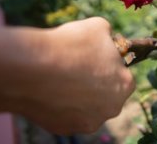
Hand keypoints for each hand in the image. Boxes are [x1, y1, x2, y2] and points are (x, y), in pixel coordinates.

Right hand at [0, 17, 134, 133]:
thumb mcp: (99, 27)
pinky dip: (62, 106)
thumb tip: (107, 38)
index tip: (96, 59)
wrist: (31, 67)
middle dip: (97, 83)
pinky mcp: (65, 129)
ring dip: (80, 96)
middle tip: (78, 68)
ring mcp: (89, 122)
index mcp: (125, 85)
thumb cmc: (71, 45)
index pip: (124, 75)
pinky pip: (68, 116)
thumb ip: (109, 37)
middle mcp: (112, 108)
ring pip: (88, 107)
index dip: (110, 65)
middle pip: (107, 94)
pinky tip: (51, 91)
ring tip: (62, 78)